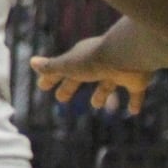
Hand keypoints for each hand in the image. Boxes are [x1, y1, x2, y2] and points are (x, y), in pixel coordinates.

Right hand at [30, 39, 152, 114]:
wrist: (128, 56)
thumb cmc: (94, 60)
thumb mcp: (69, 65)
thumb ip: (52, 67)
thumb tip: (31, 62)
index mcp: (81, 59)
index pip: (62, 69)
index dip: (51, 78)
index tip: (42, 86)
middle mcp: (99, 64)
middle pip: (81, 77)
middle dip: (70, 86)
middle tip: (60, 98)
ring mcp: (118, 72)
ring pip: (107, 84)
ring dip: (101, 94)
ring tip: (96, 104)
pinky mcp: (136, 81)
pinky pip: (135, 94)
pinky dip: (134, 102)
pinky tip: (133, 111)